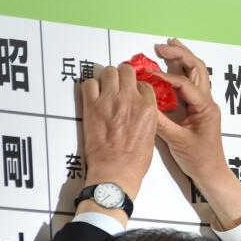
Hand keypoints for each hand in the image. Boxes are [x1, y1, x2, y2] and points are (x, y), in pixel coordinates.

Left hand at [80, 63, 157, 206]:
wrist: (116, 170)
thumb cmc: (134, 160)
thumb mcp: (152, 135)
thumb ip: (146, 117)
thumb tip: (139, 109)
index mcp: (148, 108)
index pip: (144, 84)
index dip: (137, 87)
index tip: (133, 91)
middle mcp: (130, 99)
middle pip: (126, 71)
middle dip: (122, 76)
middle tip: (118, 84)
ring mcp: (110, 100)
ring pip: (108, 72)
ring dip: (107, 78)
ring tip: (105, 88)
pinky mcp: (92, 105)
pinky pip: (89, 83)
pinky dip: (91, 87)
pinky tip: (93, 96)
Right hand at [152, 38, 240, 228]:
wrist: (211, 173)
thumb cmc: (199, 160)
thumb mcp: (176, 141)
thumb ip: (160, 121)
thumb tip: (143, 104)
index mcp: (205, 108)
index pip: (184, 84)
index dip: (164, 77)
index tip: (147, 74)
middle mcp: (207, 103)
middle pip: (197, 69)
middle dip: (180, 55)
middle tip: (161, 47)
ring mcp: (204, 105)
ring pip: (197, 74)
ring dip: (183, 59)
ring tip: (168, 48)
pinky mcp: (198, 110)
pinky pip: (190, 85)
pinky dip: (180, 73)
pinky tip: (169, 68)